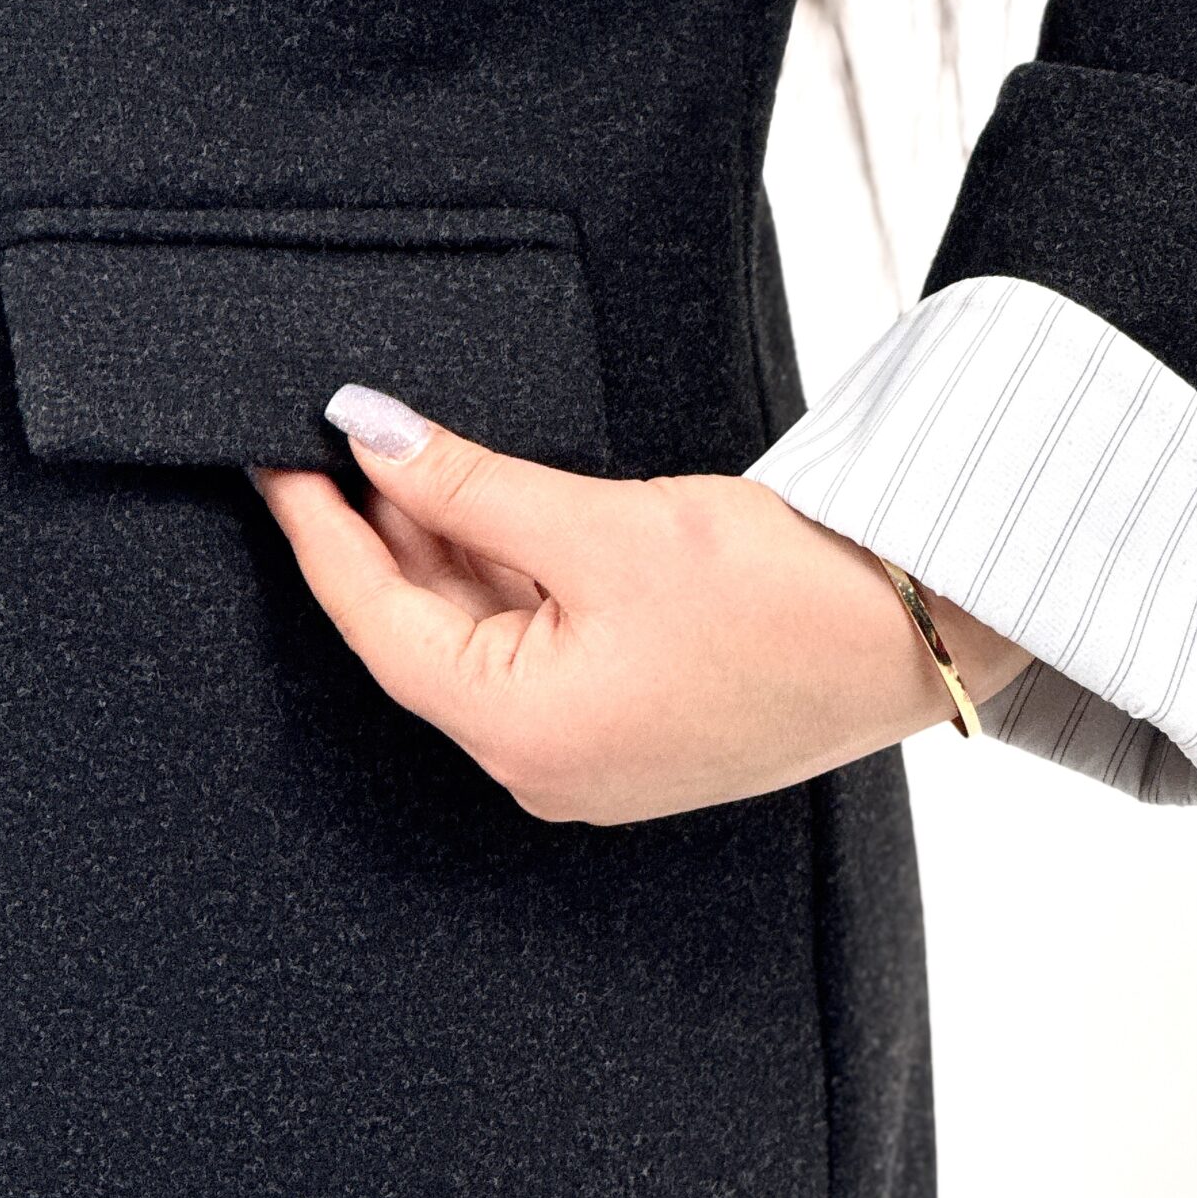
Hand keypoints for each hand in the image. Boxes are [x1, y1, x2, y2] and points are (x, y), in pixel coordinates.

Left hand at [248, 385, 1032, 824]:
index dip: (317, 532)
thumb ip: (469, 484)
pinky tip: (485, 508)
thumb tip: (369, 433)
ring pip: (479, 637)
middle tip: (328, 442)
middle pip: (421, 634)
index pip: (374, 621)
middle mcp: (542, 764)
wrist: (921, 628)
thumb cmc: (779, 593)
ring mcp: (590, 751)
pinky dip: (505, 575)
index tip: (275, 459)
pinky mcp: (634, 723)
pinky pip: (535, 647)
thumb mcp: (602, 524)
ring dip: (442, 548)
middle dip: (376, 533)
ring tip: (400, 454)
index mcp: (520, 733)